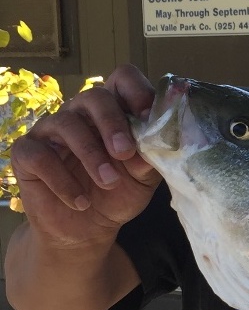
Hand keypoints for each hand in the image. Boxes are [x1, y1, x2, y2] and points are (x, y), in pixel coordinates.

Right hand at [10, 64, 160, 247]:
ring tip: (109, 183)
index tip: (148, 115)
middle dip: (112, 123)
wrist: (87, 229)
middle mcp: (81, 114)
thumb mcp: (142, 179)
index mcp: (114, 113)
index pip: (122, 80)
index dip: (136, 91)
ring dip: (91, 155)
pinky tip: (81, 202)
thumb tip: (160, 144)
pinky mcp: (27, 153)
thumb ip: (151, 159)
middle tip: (125, 152)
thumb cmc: (117, 195)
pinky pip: (40, 157)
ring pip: (67, 125)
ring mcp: (51, 130)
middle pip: (94, 96)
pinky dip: (63, 182)